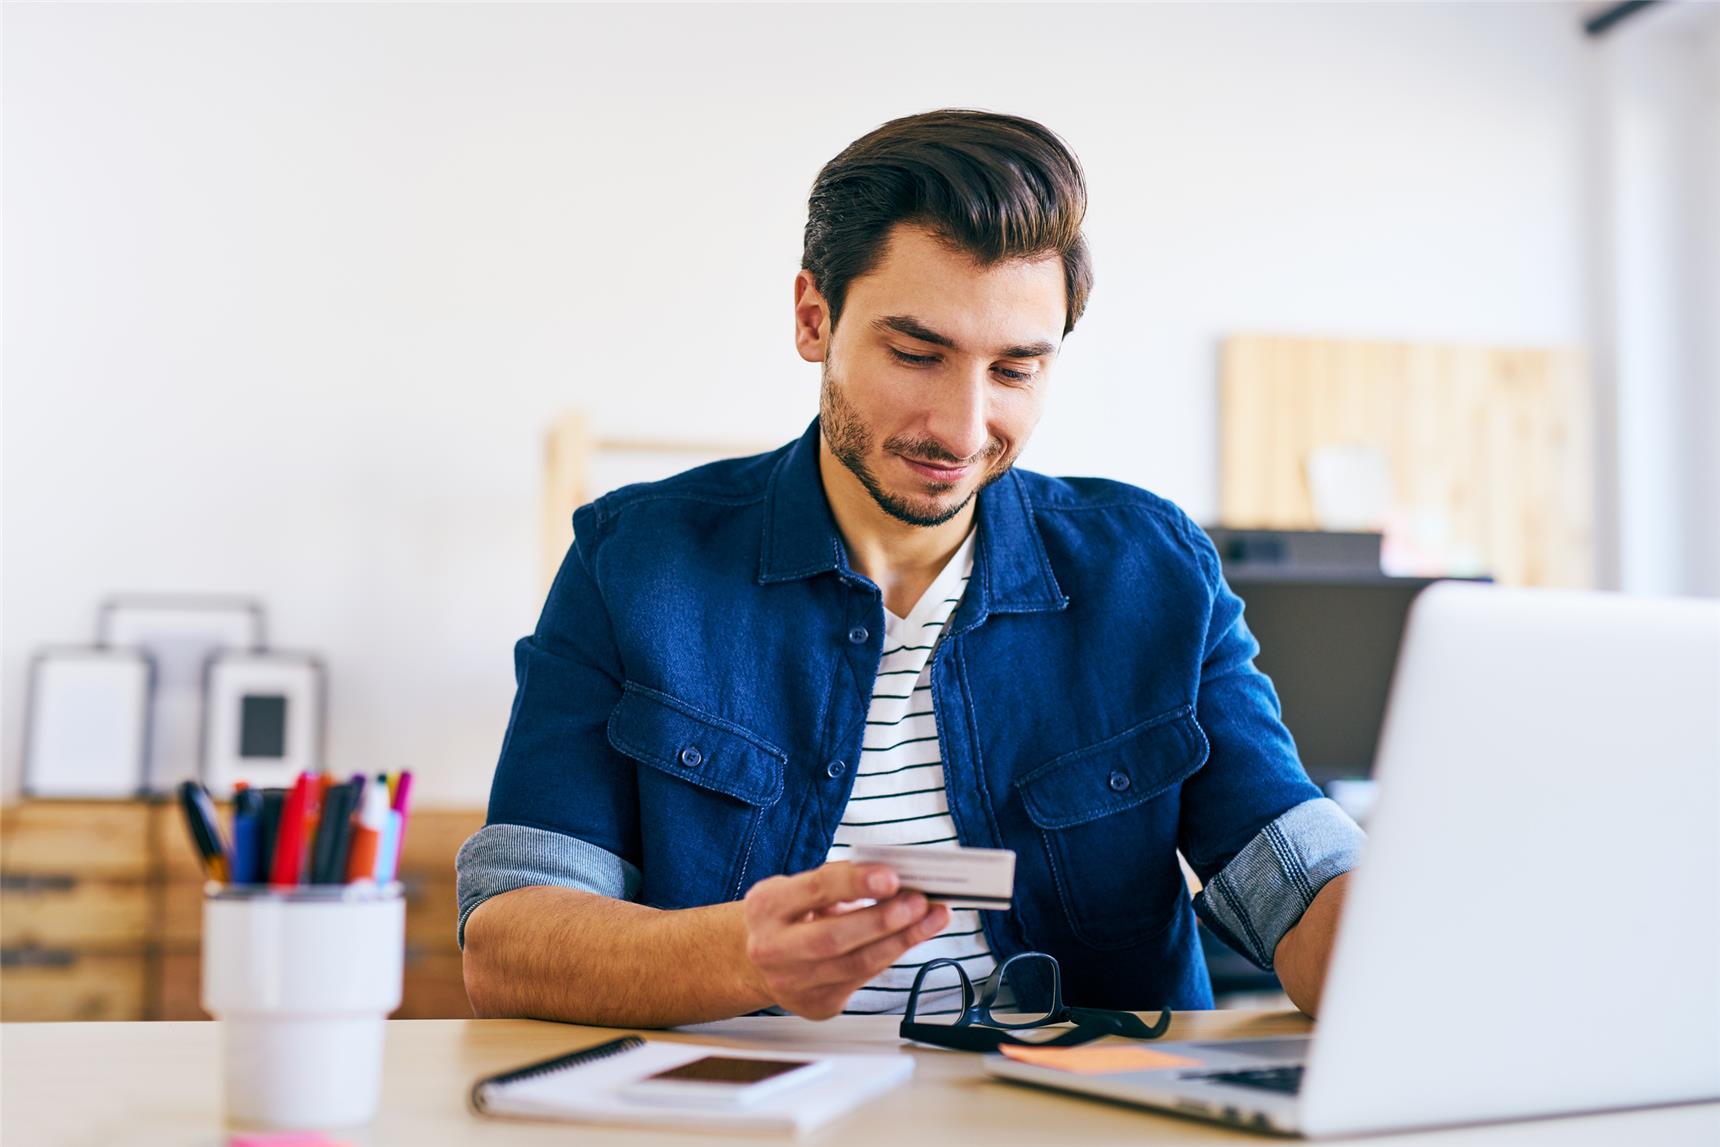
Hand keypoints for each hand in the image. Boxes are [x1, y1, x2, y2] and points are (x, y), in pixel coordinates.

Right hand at [741, 861, 950, 1019]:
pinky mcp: (817, 1005)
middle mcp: (773, 949)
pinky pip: (863, 980)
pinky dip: (891, 956)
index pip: (815, 891)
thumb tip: (892, 879)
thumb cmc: (787, 916)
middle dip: (884, 920)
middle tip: (919, 902)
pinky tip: (911, 938)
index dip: (856, 883)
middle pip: (835, 937)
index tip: (891, 877)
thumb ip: (837, 882)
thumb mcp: (797, 887)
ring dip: (901, 940)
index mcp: (767, 907)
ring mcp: (793, 983)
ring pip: (856, 965)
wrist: (755, 961)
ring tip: (930, 919)